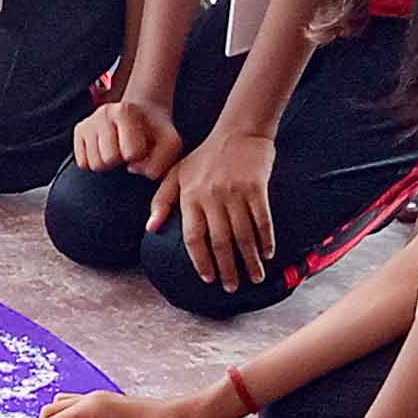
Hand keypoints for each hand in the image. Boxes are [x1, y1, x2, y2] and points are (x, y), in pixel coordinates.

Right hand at [69, 98, 181, 177]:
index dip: (140, 156)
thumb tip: (131, 168)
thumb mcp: (171, 143)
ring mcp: (88, 122)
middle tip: (128, 150)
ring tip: (118, 151)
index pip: (130, 154)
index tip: (144, 145)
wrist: (142, 114)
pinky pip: (82, 163)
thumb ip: (161, 162)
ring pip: (93, 164)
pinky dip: (95, 162)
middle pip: (107, 160)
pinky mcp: (78, 131)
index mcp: (124, 110)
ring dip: (108, 164)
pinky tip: (106, 151)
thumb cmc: (156, 132)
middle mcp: (101, 113)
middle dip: (121, 161)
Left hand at [157, 130, 277, 291]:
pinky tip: (267, 254)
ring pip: (243, 234)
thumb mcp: (177, 173)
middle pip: (219, 241)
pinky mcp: (256, 188)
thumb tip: (150, 228)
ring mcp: (235, 192)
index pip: (193, 237)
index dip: (200, 260)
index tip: (208, 278)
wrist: (238, 131)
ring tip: (254, 278)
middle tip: (231, 287)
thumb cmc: (205, 155)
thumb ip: (161, 200)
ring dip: (249, 260)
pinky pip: (262, 220)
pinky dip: (265, 239)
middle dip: (227, 268)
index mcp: (190, 196)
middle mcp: (211, 197)